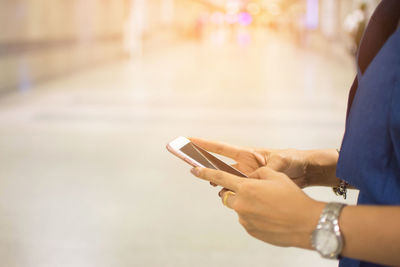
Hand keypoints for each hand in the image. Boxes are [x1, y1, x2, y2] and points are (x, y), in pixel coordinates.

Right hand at [190, 138, 318, 187]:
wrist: (306, 172)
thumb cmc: (294, 160)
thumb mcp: (282, 161)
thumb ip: (270, 167)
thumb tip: (259, 174)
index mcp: (248, 154)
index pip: (222, 149)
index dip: (205, 144)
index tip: (189, 139)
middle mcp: (244, 165)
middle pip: (220, 165)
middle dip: (205, 165)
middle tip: (191, 167)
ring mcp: (248, 177)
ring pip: (227, 180)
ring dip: (218, 183)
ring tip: (210, 184)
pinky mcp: (254, 187)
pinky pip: (238, 191)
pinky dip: (231, 194)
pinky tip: (227, 198)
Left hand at [191, 166, 323, 247]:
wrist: (307, 223)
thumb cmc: (292, 198)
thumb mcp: (276, 176)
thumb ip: (257, 173)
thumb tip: (248, 177)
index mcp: (246, 188)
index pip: (219, 178)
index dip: (205, 173)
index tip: (194, 170)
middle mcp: (241, 204)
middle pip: (227, 196)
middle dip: (234, 192)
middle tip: (252, 191)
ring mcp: (245, 220)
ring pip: (239, 208)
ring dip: (247, 204)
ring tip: (268, 205)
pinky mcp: (250, 231)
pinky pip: (246, 219)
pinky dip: (254, 215)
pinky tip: (270, 215)